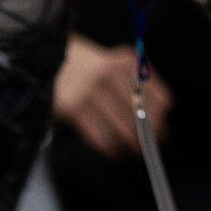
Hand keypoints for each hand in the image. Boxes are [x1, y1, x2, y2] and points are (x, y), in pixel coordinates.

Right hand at [53, 37, 165, 159]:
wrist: (47, 58)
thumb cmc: (88, 65)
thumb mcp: (115, 61)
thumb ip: (137, 80)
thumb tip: (160, 113)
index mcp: (125, 62)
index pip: (153, 93)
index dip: (160, 115)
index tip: (163, 129)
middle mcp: (109, 74)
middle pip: (140, 112)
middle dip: (149, 133)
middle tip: (152, 145)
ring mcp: (91, 92)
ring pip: (122, 127)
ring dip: (132, 144)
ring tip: (135, 150)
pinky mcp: (74, 109)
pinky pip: (99, 135)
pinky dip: (109, 148)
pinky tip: (115, 152)